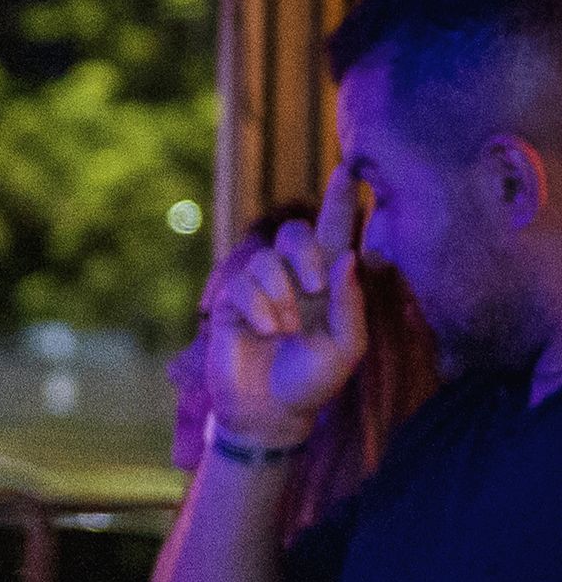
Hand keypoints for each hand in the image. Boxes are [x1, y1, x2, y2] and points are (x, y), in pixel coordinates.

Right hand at [207, 168, 367, 446]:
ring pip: (267, 259)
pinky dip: (258, 306)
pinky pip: (243, 284)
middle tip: (316, 286)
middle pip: (296, 233)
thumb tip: (348, 256)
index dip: (342, 201)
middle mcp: (294, 278)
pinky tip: (265, 330)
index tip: (348, 169)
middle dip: (306, 253)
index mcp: (329, 284)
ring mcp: (260, 289)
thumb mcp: (347, 347)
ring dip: (281, 293)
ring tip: (286, 329)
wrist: (269, 412)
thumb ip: (351, 303)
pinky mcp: (231, 302)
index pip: (337, 232)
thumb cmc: (313, 382)